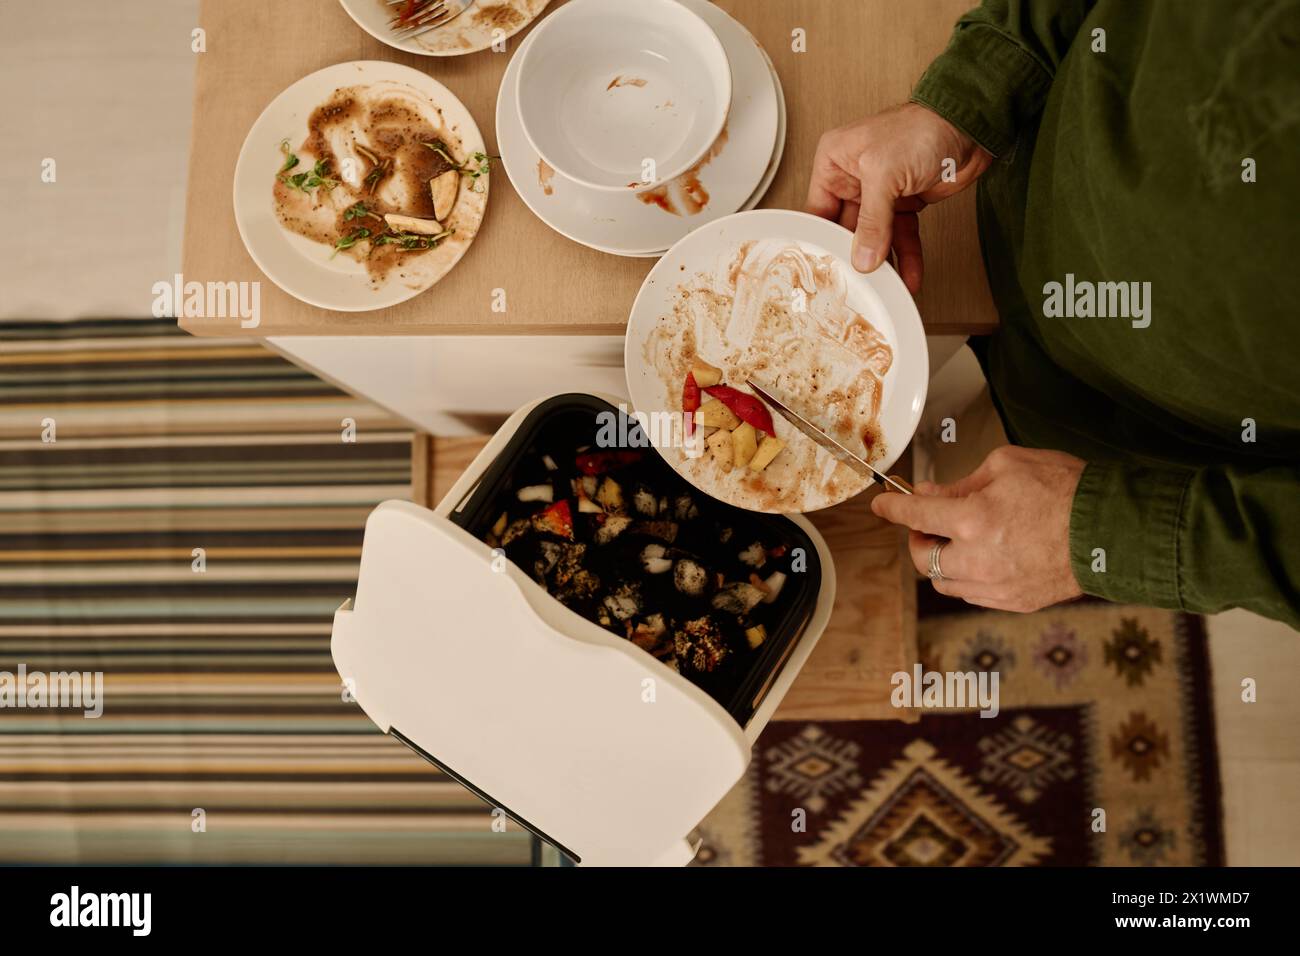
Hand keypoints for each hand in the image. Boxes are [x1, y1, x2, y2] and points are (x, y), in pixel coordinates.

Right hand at [805, 103, 991, 292]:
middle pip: (846, 228)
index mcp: (834, 160)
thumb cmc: (922, 127)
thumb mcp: (884, 173)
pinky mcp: (904, 203)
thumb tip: (862, 256)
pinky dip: (906, 256)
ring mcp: (880, 192)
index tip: (827, 267)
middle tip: (857, 281)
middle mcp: (854, 177)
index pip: (819, 210)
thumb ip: (871, 220)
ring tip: (887, 284)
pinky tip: (909, 274)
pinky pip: (900, 236)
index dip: (822, 240)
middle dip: (855, 255)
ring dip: (884, 261)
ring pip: (875, 237)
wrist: (969, 126)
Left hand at [871, 446, 1086, 611]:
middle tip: (929, 524)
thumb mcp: (1008, 466)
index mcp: (973, 519)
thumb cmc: (1066, 489)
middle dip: (918, 539)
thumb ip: (961, 483)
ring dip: (941, 562)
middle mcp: (978, 559)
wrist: (1113, 530)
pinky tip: (982, 559)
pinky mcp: (1013, 602)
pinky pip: (971, 595)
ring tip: (958, 542)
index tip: (880, 505)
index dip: (892, 509)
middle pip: (923, 559)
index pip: (915, 516)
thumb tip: (929, 494)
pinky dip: (966, 578)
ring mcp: (996, 586)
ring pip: (944, 583)